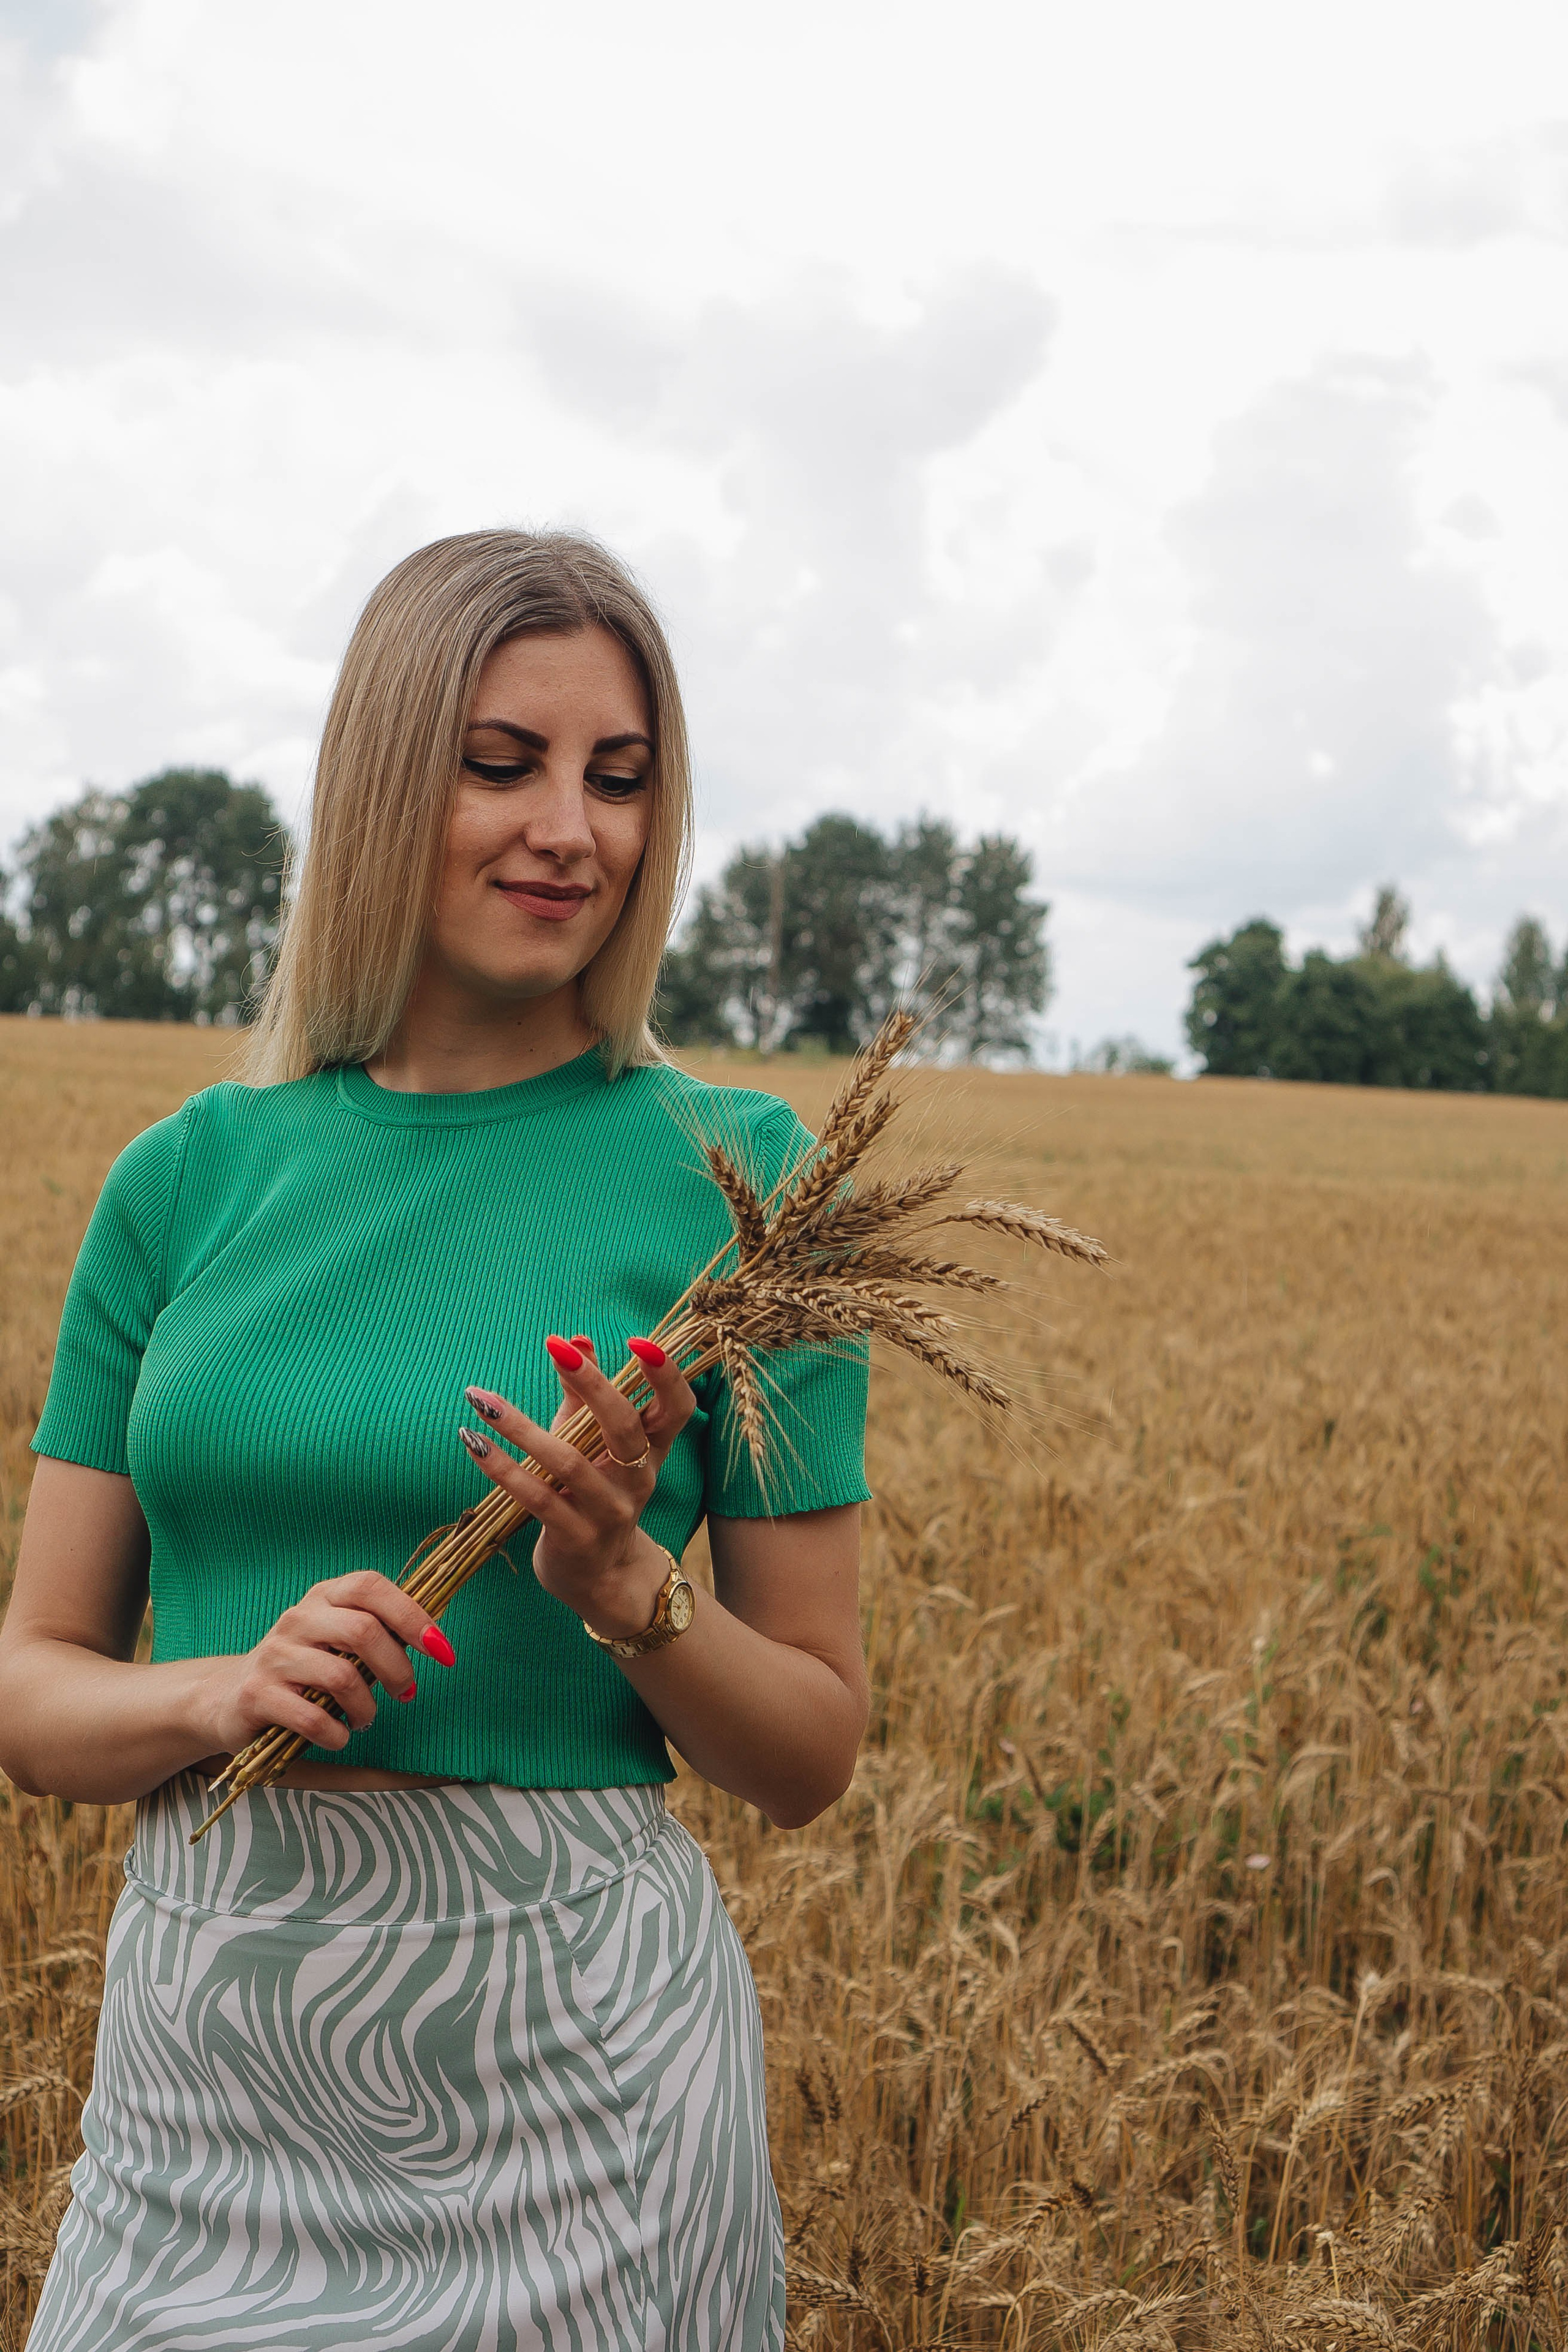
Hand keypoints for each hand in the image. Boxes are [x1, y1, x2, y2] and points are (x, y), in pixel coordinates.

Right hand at [191, 1570, 452, 1759]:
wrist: (229, 1699)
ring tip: (365, 1719)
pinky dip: (337, 1734)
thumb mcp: (338, 1643)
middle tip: (405, 1693)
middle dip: (397, 1668)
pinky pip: (313, 1717)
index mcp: (323, 1597)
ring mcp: (275, 1655)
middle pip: (363, 1630)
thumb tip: (433, 1640)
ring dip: (367, 1707)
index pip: (371, 1587)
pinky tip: (339, 1736)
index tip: (442, 1650)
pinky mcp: (258, 1694)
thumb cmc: (303, 1672)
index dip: (412, 1615)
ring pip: (341, 1676)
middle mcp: (297, 1619)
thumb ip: (378, 1635)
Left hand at [459, 1334, 695, 1639]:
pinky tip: (472, 1442)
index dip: (666, 1375)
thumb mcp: (594, 1444)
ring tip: (481, 1399)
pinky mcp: (576, 1539)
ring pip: (570, 1463)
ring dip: (521, 1427)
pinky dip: (502, 1468)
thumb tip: (574, 1339)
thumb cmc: (591, 1493)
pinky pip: (537, 1498)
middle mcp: (638, 1479)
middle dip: (594, 1384)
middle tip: (557, 1347)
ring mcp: (610, 1512)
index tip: (638, 1341)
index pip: (679, 1407)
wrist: (598, 1578)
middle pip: (626, 1427)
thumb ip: (584, 1393)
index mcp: (652, 1450)